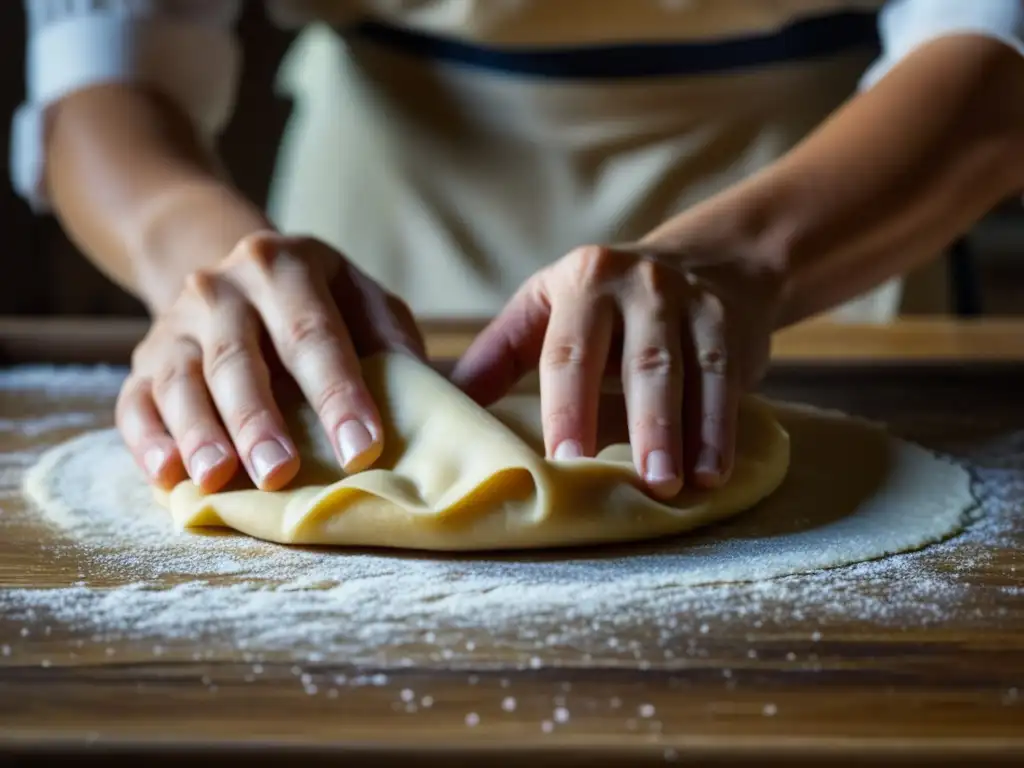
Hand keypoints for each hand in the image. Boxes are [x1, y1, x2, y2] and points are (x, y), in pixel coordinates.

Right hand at [117, 232, 423, 492]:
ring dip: (199, 433)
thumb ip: (396, 347)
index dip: (338, 393)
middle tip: (282, 474)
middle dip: (260, 420)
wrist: (235, 276)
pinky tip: (169, 477)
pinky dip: (148, 442)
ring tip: (219, 480)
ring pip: (181, 381)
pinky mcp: (142, 362)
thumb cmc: (321, 307)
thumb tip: (440, 405)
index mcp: (286, 267)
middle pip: (238, 358)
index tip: (363, 448)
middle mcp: (222, 288)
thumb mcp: (364, 305)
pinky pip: (135, 403)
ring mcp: (175, 324)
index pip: (313, 333)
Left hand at [452, 243, 782, 497]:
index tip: (563, 459)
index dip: (567, 408)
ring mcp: (691, 302)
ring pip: (690, 374)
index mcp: (582, 281)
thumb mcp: (547, 309)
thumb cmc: (605, 302)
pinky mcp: (729, 324)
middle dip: (642, 425)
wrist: (707, 261)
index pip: (569, 352)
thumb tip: (442, 405)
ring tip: (678, 487)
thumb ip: (499, 354)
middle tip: (637, 484)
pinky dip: (719, 429)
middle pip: (641, 363)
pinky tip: (713, 472)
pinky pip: (725, 381)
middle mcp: (639, 285)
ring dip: (686, 434)